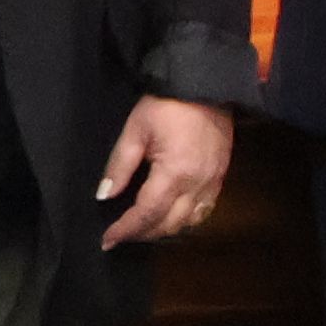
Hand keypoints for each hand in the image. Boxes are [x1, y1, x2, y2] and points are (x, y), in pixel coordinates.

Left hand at [99, 96, 236, 249]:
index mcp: (174, 173)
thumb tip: (105, 196)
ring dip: (164, 230)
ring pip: (189, 222)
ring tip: (142, 229)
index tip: (107, 240)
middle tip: (120, 235)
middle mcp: (197, 184)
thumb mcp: (135, 130)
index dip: (126, 230)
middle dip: (142, 234)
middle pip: (169, 224)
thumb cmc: (167, 104)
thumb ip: (119, 166)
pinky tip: (171, 217)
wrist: (206, 85)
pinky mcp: (221, 177)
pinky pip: (204, 211)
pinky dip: (186, 220)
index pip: (147, 213)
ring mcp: (213, 182)